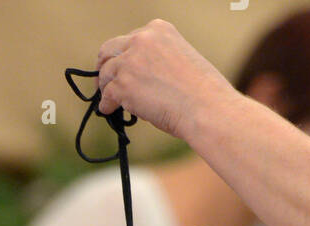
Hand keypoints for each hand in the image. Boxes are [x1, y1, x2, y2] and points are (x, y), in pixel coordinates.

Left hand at [96, 19, 237, 140]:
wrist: (205, 107)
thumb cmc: (200, 90)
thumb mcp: (179, 57)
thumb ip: (155, 59)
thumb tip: (135, 76)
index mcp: (158, 29)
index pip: (129, 39)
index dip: (122, 56)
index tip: (121, 67)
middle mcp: (141, 40)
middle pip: (108, 51)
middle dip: (104, 66)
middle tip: (104, 82)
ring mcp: (130, 62)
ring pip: (105, 75)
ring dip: (105, 88)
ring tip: (110, 101)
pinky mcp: (123, 85)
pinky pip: (106, 96)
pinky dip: (106, 105)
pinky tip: (110, 111)